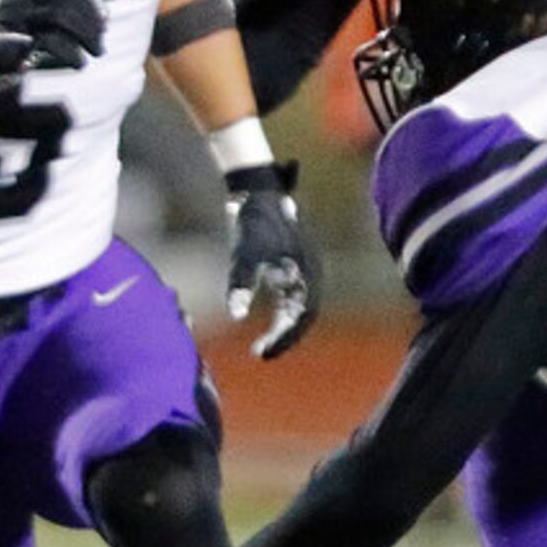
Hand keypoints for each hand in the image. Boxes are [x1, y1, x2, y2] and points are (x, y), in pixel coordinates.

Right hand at [0, 0, 106, 101]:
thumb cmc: (2, 54)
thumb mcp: (35, 33)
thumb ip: (63, 24)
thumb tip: (106, 15)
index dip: (87, 4)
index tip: (103, 24)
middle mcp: (15, 1)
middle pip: (63, 1)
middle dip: (89, 23)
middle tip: (101, 46)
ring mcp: (9, 19)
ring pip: (56, 16)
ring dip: (82, 35)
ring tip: (93, 55)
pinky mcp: (6, 42)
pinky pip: (44, 40)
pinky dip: (67, 52)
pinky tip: (78, 63)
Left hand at [224, 161, 318, 359]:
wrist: (258, 191)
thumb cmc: (253, 221)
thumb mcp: (243, 253)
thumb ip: (240, 284)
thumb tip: (236, 315)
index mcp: (305, 273)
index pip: (301, 317)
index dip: (284, 338)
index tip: (263, 354)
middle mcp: (310, 274)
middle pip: (302, 317)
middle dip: (284, 338)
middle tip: (261, 354)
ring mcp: (303, 270)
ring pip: (299, 309)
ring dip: (284, 329)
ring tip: (262, 347)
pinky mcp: (292, 266)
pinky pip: (292, 299)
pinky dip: (281, 314)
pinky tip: (265, 322)